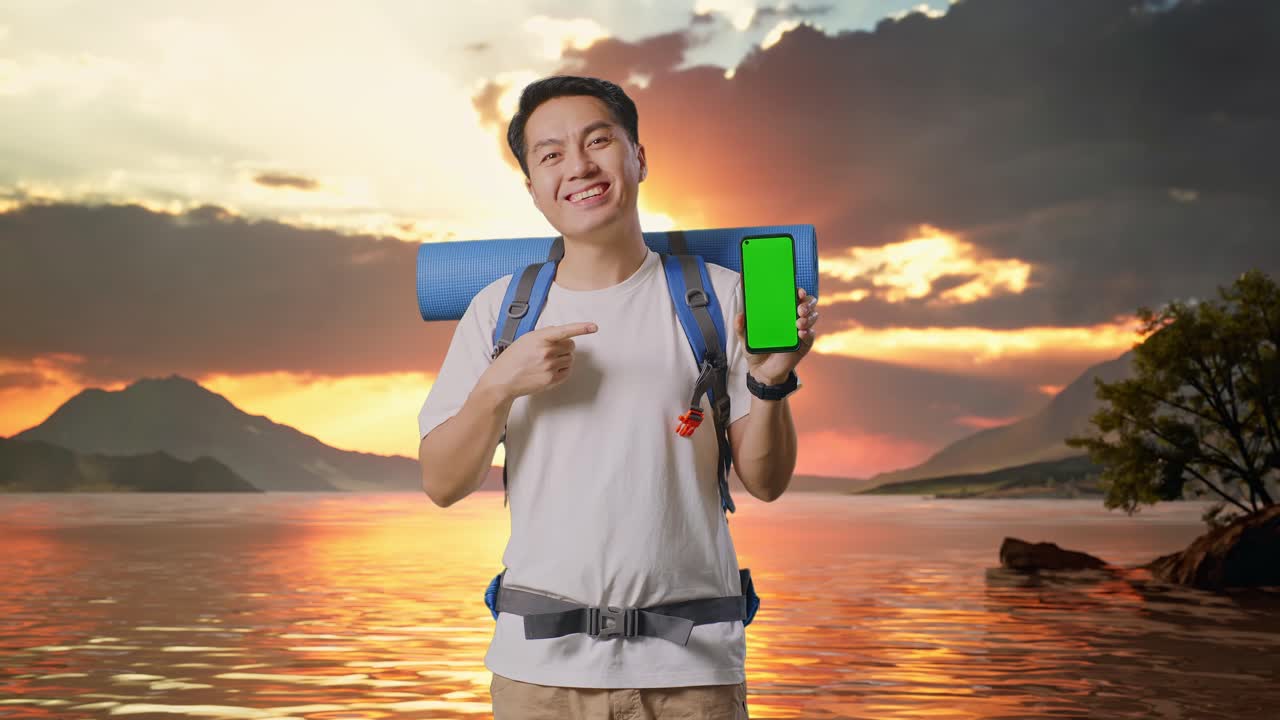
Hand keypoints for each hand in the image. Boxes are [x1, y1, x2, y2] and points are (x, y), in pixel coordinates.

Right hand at [481, 321, 597, 400]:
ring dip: (564, 358)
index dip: (581, 328)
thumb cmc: (512, 359)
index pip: (565, 330)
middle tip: (553, 351)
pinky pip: (568, 371)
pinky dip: (563, 369)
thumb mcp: (525, 339)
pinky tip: (550, 369)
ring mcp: (550, 366)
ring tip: (548, 362)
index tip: (594, 327)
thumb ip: (544, 334)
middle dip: (566, 347)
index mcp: (539, 338)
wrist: (503, 380)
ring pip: (570, 359)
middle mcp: (546, 352)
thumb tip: (559, 332)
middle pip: (571, 346)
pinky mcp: (552, 379)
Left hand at [734, 286, 817, 384]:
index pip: (793, 296)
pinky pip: (810, 334)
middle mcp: (793, 317)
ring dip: (808, 317)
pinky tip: (800, 333)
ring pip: (812, 317)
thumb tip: (740, 315)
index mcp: (781, 311)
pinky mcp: (804, 343)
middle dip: (807, 303)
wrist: (762, 371)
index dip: (798, 291)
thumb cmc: (756, 349)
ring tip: (798, 323)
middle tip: (799, 309)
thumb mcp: (745, 337)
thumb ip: (741, 327)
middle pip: (808, 303)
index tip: (797, 291)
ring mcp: (800, 330)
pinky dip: (807, 332)